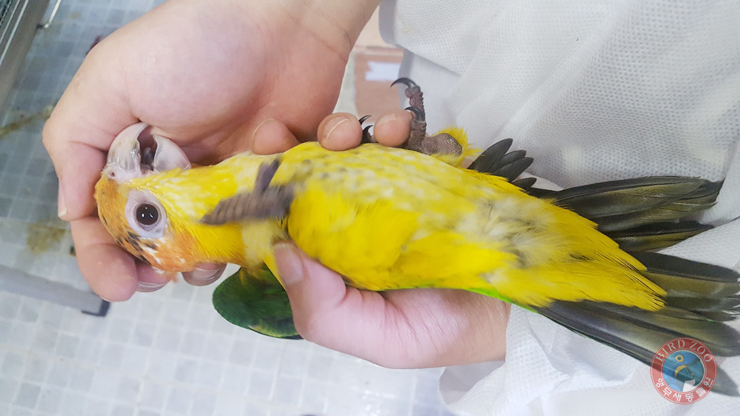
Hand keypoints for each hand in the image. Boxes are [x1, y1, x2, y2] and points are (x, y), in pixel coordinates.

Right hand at [43, 0, 378, 300]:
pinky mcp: (279, 174)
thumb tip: (70, 213)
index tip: (122, 287)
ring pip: (224, 240)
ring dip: (226, 252)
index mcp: (135, 155)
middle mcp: (183, 173)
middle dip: (173, 265)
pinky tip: (276, 176)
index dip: (109, 259)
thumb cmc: (191, 44)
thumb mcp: (110, 82)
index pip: (111, 222)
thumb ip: (75, 145)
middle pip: (169, 242)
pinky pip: (281, 211)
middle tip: (183, 272)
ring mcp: (233, 176)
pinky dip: (283, 209)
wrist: (278, 17)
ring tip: (233, 245)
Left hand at [276, 111, 510, 367]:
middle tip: (315, 137)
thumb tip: (281, 251)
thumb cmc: (443, 329)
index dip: (270, 186)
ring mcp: (391, 193)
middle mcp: (354, 221)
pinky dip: (401, 128)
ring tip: (362, 132)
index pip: (288, 218)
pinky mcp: (428, 172)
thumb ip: (323, 311)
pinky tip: (404, 132)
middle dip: (308, 146)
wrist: (518, 310)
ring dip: (351, 131)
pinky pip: (406, 140)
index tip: (265, 155)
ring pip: (355, 150)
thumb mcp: (379, 339)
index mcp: (331, 259)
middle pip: (316, 173)